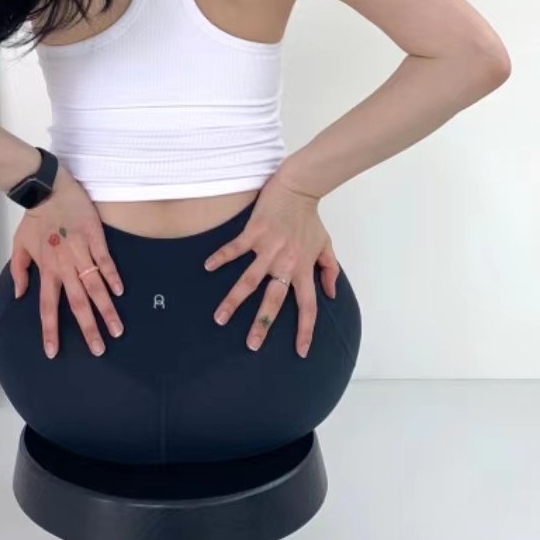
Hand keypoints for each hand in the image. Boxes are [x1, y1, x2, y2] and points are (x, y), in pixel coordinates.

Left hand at [9, 170, 124, 359]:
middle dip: (88, 329)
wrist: (48, 189)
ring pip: (95, 287)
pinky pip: (105, 261)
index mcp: (47, 269)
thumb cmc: (34, 217)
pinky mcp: (95, 238)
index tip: (53, 352)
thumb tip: (20, 295)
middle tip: (98, 350)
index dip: (50, 330)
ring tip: (116, 329)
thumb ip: (19, 271)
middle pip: (78, 303)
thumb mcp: (19, 245)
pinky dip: (112, 276)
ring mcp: (81, 252)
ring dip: (106, 310)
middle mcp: (65, 266)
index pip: (48, 307)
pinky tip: (120, 292)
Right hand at [203, 171, 340, 357]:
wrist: (299, 188)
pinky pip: (235, 249)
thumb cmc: (310, 218)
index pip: (308, 306)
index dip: (306, 330)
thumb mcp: (326, 245)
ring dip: (234, 301)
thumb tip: (331, 293)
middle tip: (251, 346)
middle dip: (262, 324)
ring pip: (248, 281)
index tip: (301, 351)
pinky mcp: (254, 233)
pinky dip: (221, 257)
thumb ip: (329, 270)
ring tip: (220, 318)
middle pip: (273, 301)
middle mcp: (286, 263)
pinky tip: (208, 267)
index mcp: (303, 269)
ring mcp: (268, 249)